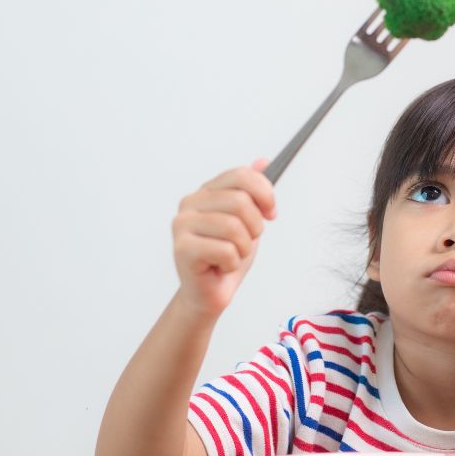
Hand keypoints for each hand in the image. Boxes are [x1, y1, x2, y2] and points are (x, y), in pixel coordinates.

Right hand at [172, 159, 276, 315]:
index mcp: (206, 192)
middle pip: (240, 202)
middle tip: (244, 243)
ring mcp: (182, 225)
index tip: (271, 213)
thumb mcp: (248, 221)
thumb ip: (253, 192)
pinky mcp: (182, 249)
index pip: (241, 176)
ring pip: (234, 228)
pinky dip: (232, 264)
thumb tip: (264, 161)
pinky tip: (220, 267)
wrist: (209, 294)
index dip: (264, 194)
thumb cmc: (226, 258)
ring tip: (231, 257)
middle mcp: (190, 203)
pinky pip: (226, 250)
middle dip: (254, 228)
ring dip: (243, 249)